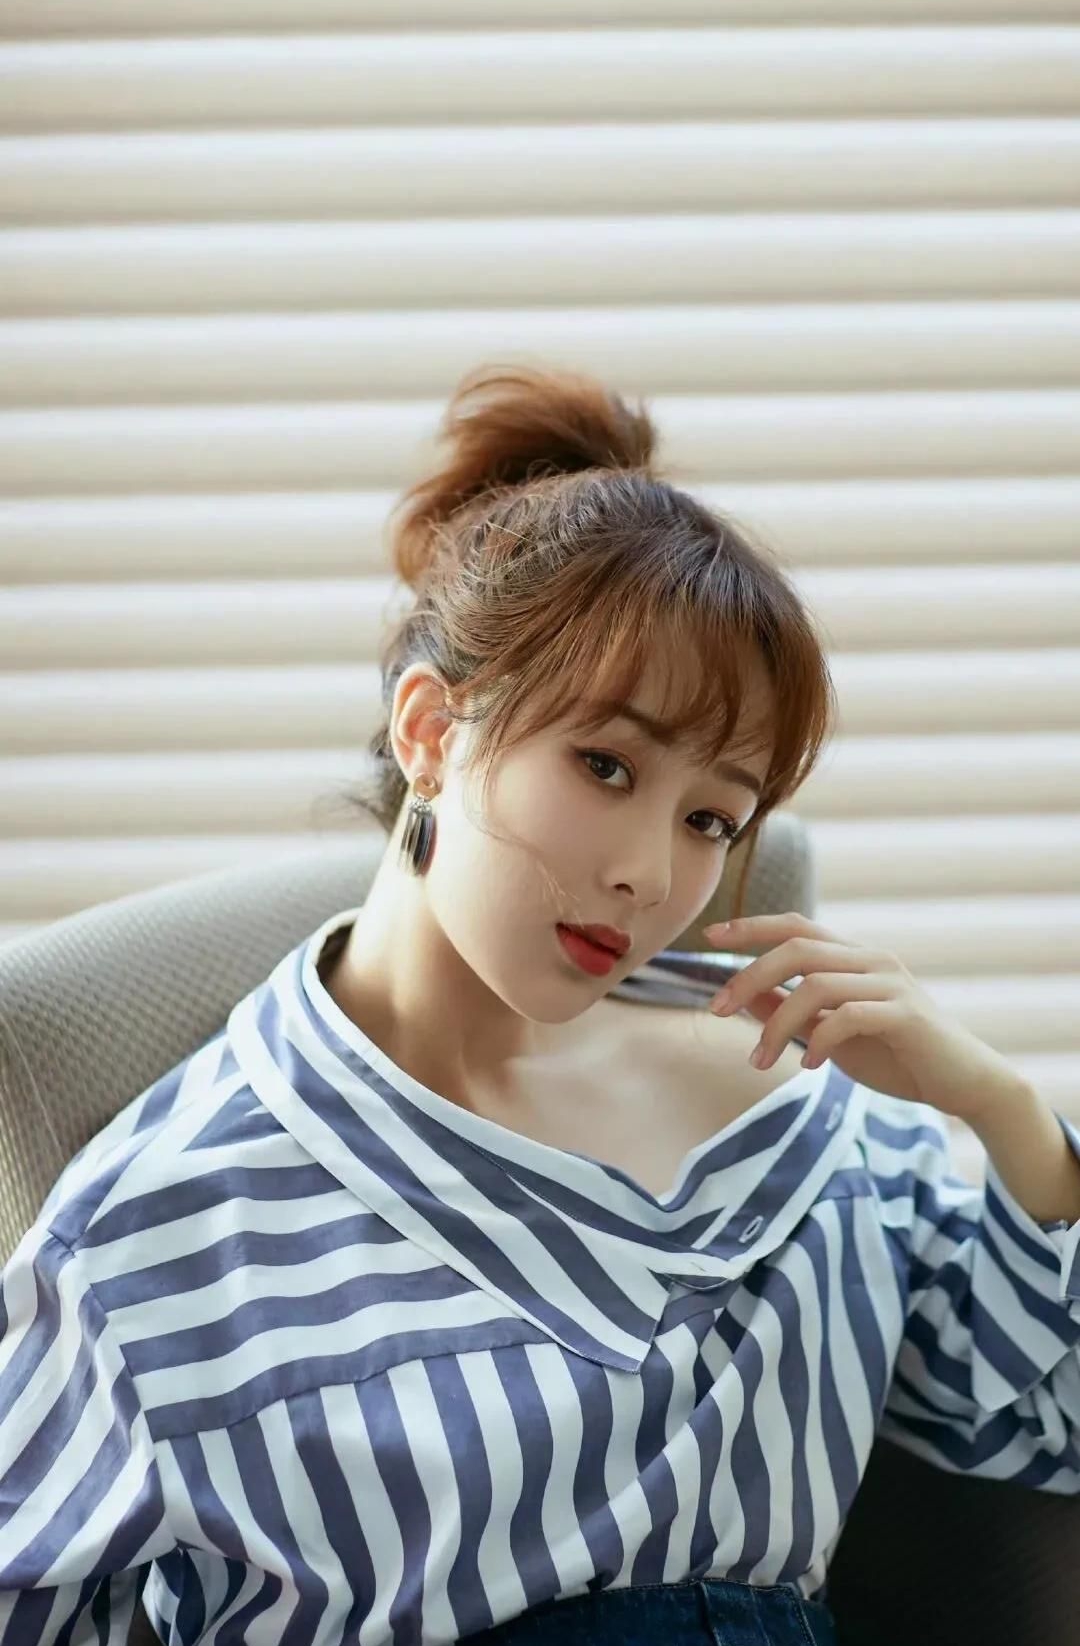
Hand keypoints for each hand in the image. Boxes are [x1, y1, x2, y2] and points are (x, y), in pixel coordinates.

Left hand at [703, 911, 1020, 1125]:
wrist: (962, 1082)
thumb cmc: (896, 1055)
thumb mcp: (831, 1032)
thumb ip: (792, 1011)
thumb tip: (743, 996)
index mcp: (854, 957)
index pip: (797, 926)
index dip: (751, 926)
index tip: (708, 937)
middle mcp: (872, 959)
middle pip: (796, 948)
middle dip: (748, 975)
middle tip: (717, 1011)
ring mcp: (891, 983)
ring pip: (815, 985)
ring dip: (776, 1025)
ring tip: (761, 1062)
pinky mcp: (905, 1015)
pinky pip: (847, 1016)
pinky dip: (819, 1040)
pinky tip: (810, 1066)